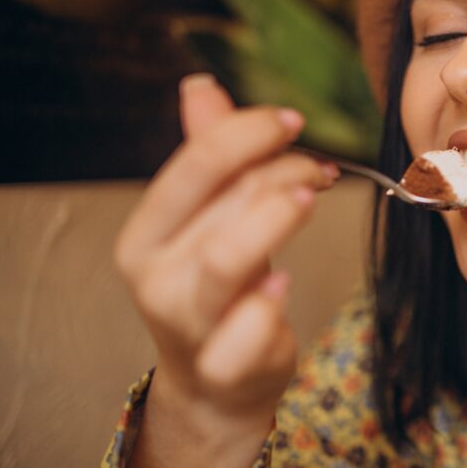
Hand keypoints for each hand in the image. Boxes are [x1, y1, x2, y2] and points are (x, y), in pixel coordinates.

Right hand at [114, 73, 339, 430]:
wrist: (216, 382)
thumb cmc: (219, 289)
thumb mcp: (209, 220)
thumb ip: (209, 157)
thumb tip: (200, 85)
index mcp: (146, 232)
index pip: (196, 163)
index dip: (250, 131)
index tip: (292, 120)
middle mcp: (155, 275)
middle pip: (228, 201)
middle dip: (285, 171)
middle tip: (320, 170)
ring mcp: (186, 323)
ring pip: (229, 257)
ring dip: (280, 217)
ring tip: (312, 199)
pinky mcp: (224, 366)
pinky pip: (248, 329)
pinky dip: (271, 304)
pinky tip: (284, 285)